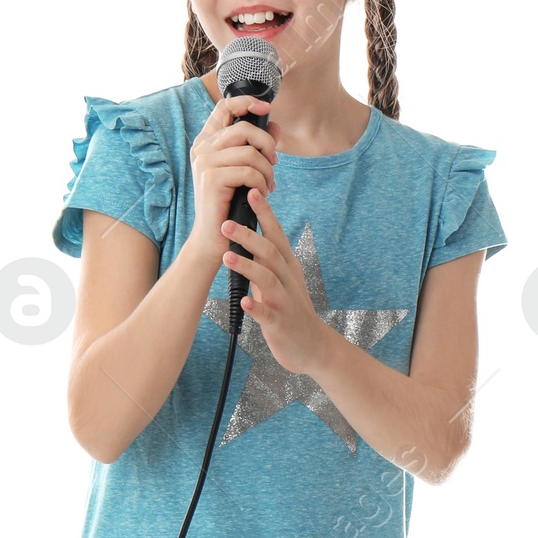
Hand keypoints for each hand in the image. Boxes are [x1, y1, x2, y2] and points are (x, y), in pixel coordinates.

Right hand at [189, 93, 278, 266]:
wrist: (214, 236)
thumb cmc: (230, 203)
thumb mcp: (244, 170)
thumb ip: (257, 146)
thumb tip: (275, 126)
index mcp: (207, 142)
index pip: (224, 107)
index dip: (246, 102)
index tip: (266, 107)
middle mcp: (202, 148)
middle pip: (244, 128)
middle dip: (267, 145)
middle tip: (274, 164)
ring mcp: (204, 162)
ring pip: (250, 152)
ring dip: (267, 170)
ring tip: (269, 185)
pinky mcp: (212, 178)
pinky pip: (248, 171)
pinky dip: (261, 183)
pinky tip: (262, 194)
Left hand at [221, 187, 328, 375]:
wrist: (312, 345)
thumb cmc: (291, 308)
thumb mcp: (280, 278)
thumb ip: (266, 258)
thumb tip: (248, 232)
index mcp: (287, 266)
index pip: (276, 234)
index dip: (264, 213)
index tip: (251, 192)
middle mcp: (288, 279)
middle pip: (270, 252)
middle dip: (248, 236)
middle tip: (225, 223)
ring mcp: (285, 302)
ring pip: (268, 279)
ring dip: (248, 266)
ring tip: (227, 256)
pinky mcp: (280, 324)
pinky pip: (267, 315)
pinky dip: (256, 308)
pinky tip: (245, 302)